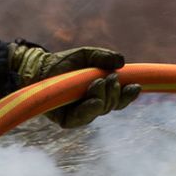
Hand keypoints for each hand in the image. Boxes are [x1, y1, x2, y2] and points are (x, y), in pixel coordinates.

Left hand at [9, 42, 142, 127]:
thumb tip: (121, 62)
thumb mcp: (87, 55)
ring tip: (99, 82)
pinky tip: (94, 100)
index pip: (120, 99)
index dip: (129, 96)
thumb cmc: (65, 62)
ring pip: (100, 110)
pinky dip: (90, 109)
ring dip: (104, 97)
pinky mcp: (67, 120)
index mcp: (101, 93)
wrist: (39, 68)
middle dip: (115, 92)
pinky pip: (82, 118)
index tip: (136, 86)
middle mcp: (93, 105)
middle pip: (112, 105)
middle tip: (111, 78)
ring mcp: (80, 114)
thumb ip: (103, 57)